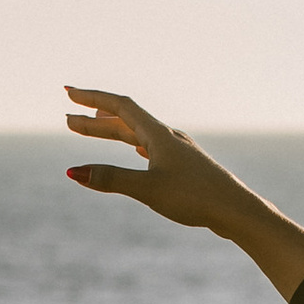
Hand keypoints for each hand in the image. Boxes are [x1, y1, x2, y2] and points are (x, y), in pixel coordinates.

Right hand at [62, 88, 303, 299]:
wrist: (236, 210)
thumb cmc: (195, 198)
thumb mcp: (148, 189)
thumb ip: (111, 179)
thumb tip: (74, 173)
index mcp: (159, 135)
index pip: (120, 107)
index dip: (93, 98)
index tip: (69, 93)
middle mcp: (168, 137)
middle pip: (125, 121)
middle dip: (94, 119)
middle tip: (67, 117)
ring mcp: (177, 151)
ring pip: (136, 135)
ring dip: (110, 132)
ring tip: (86, 130)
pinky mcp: (185, 167)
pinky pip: (149, 148)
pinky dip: (131, 145)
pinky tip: (134, 150)